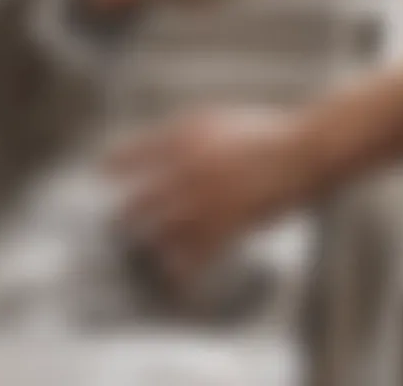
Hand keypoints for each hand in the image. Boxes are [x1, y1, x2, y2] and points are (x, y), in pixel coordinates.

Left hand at [107, 108, 314, 280]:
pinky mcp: (227, 225)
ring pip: (157, 235)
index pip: (127, 157)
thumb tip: (147, 154)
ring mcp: (204, 199)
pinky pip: (193, 259)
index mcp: (179, 139)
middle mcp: (184, 168)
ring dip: (146, 248)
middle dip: (119, 221)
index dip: (109, 171)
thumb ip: (177, 136)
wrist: (303, 151)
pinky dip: (181, 273)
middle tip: (114, 229)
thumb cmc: (258, 133)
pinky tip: (176, 281)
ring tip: (139, 257)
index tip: (99, 180)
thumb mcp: (211, 120)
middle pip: (135, 203)